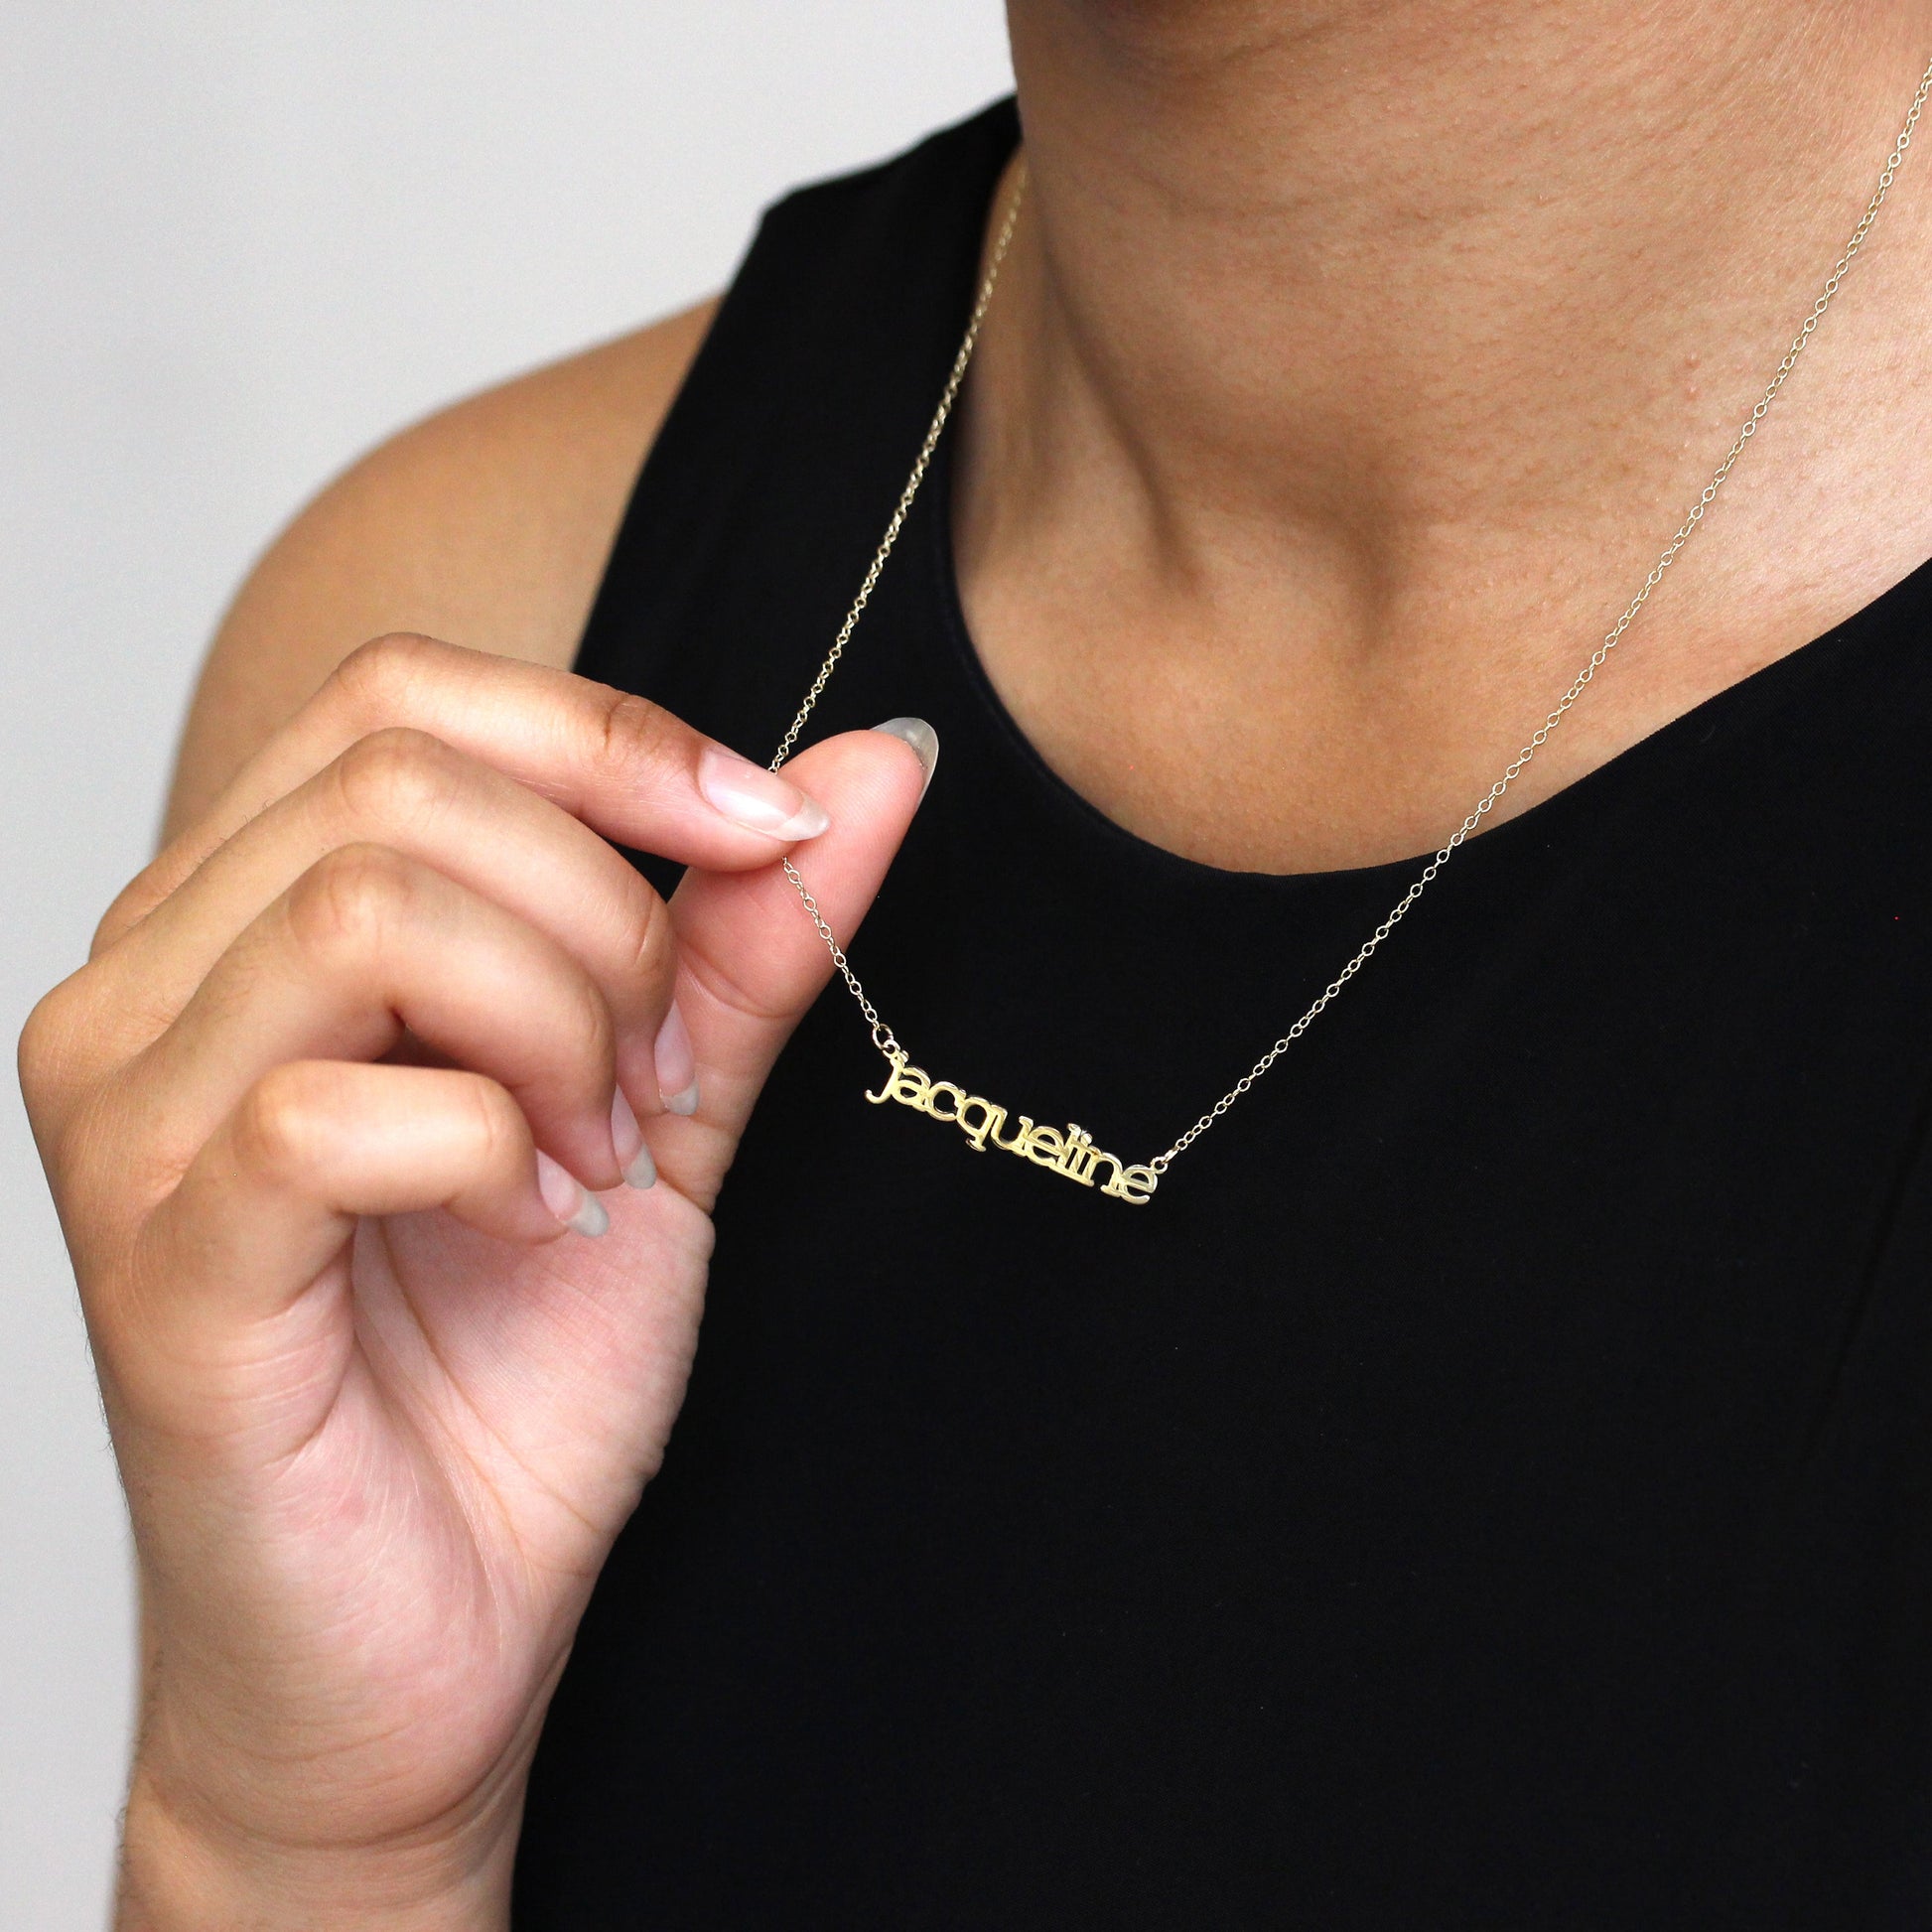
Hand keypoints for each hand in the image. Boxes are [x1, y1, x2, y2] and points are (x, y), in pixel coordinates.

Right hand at [17, 634, 927, 1929]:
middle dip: (610, 918)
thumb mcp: (662, 1111)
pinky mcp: (157, 1259)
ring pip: (371, 912)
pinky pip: (334, 1109)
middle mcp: (151, 985)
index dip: (616, 737)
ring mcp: (128, 1119)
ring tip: (594, 1156)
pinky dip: (491, 1150)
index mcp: (248, 918)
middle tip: (658, 1075)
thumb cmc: (504, 1378)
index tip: (771, 834)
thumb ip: (749, 937)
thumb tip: (873, 762)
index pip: (406, 698)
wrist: (425, 1641)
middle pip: (403, 781)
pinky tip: (529, 1226)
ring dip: (559, 1026)